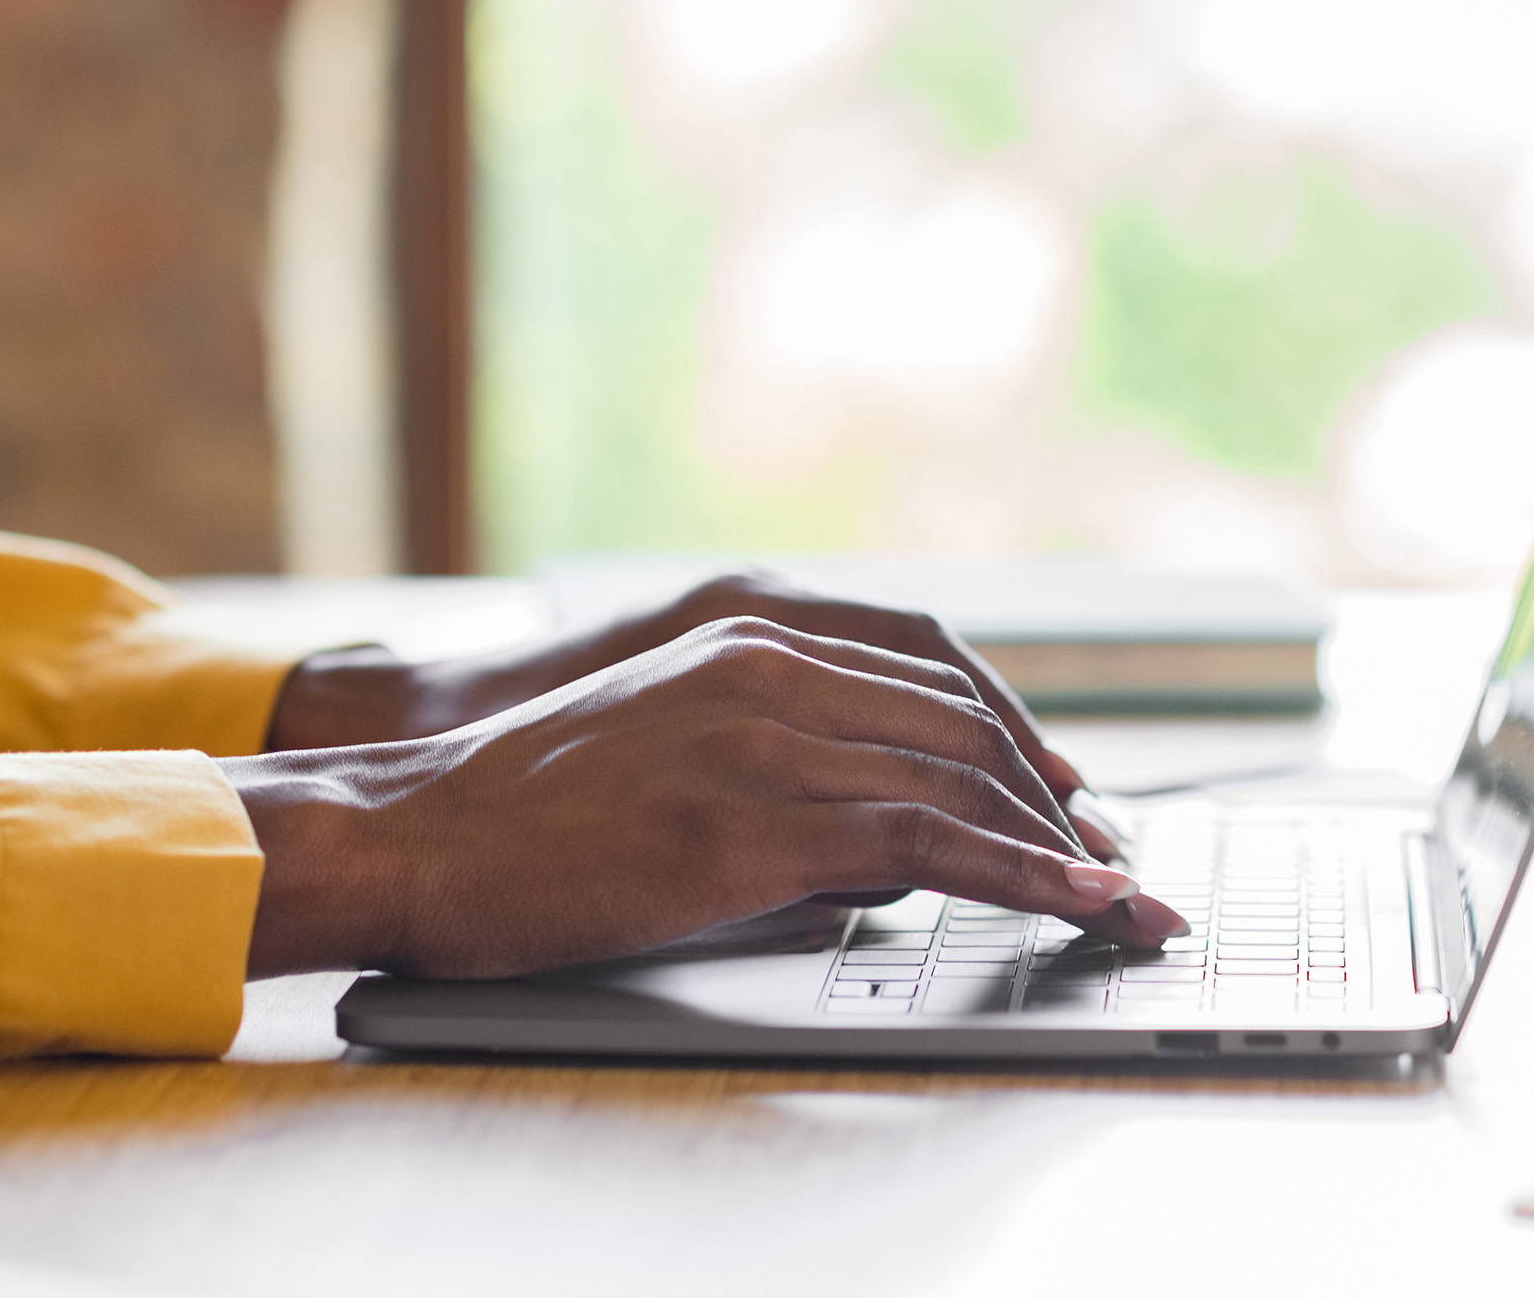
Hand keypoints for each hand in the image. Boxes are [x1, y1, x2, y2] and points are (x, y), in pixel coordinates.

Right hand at [227, 614, 1184, 978]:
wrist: (410, 830)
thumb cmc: (521, 807)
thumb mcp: (664, 739)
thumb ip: (775, 755)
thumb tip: (878, 839)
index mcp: (749, 633)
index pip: (931, 665)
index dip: (1017, 728)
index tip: (1069, 786)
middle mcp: (769, 667)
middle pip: (965, 717)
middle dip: (1056, 791)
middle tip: (1116, 855)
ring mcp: (761, 739)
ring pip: (961, 776)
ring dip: (1061, 842)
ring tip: (1124, 896)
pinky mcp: (749, 824)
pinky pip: (925, 843)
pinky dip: (1019, 871)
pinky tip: (1069, 900)